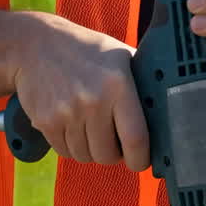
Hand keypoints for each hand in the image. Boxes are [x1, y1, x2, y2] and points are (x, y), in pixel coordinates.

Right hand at [10, 11, 149, 170]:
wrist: (35, 45)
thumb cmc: (85, 50)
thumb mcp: (120, 56)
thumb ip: (142, 82)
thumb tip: (169, 108)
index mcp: (118, 85)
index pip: (136, 139)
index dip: (141, 158)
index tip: (142, 160)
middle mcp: (93, 101)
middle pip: (109, 155)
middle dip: (115, 154)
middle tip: (114, 140)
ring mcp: (67, 113)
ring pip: (86, 156)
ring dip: (92, 150)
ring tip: (93, 129)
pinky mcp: (46, 122)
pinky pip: (65, 152)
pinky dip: (72, 146)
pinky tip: (74, 126)